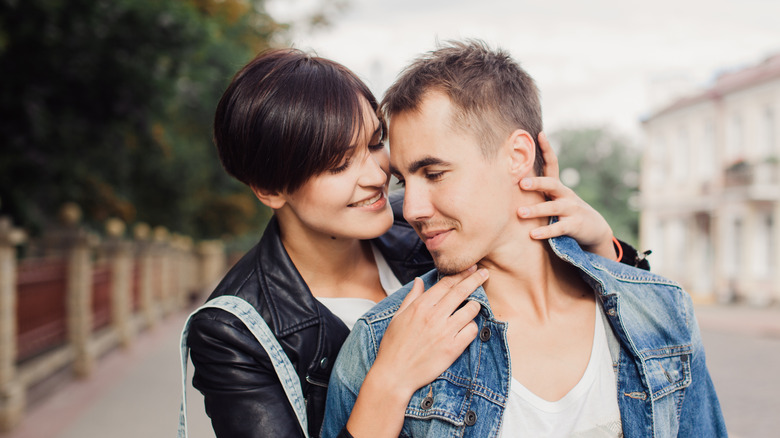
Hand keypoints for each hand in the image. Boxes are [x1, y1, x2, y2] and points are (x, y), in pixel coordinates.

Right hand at [345, 267, 484, 436]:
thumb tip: (419, 281)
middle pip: (461, 291)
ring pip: (470, 310)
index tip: (470, 268)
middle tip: (484, 273)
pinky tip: (468, 326)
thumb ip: (411, 297)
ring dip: (475, 304)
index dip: (460, 274)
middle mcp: (434, 316)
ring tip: (476, 303)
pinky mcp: (452, 348)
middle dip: (475, 279)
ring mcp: (445, 332)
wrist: (395, 374)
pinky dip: (473, 326)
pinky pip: (472, 331)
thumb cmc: (393, 346)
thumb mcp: (398, 317)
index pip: (446, 284)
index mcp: (420, 306)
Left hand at [516, 132, 616, 259]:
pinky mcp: (574, 226)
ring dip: (536, 210)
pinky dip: (545, 231)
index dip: (547, 149)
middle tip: (521, 183)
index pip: (553, 164)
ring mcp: (571, 210)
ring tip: (520, 213)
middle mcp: (565, 195)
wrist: (595, 229)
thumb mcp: (555, 199)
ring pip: (553, 207)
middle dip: (536, 182)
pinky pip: (558, 228)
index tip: (540, 134)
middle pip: (551, 185)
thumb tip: (514, 177)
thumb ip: (540, 191)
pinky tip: (532, 234)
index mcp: (558, 187)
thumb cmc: (567, 212)